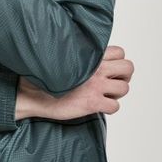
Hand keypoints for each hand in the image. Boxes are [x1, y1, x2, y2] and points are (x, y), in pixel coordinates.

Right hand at [15, 45, 134, 120]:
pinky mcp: (92, 103)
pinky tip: (97, 106)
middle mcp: (96, 69)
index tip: (108, 69)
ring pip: (124, 88)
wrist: (32, 94)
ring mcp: (96, 86)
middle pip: (128, 68)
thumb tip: (92, 58)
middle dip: (123, 77)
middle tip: (112, 82)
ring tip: (104, 95)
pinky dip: (109, 108)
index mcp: (90, 56)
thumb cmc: (44, 77)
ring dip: (116, 93)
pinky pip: (115, 106)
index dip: (117, 62)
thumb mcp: (64, 58)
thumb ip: (81, 57)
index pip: (120, 52)